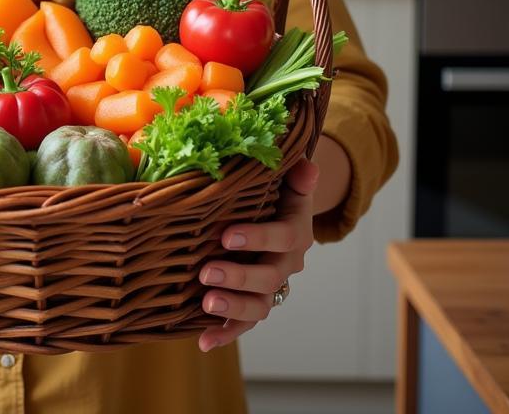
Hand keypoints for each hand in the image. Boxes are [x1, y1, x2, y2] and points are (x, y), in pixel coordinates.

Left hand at [196, 157, 319, 351]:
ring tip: (206, 304)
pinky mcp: (254, 303)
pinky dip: (224, 335)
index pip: (282, 238)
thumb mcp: (289, 183)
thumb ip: (297, 177)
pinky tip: (203, 342)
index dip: (257, 238)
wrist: (282, 220)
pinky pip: (242, 325)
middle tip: (206, 273)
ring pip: (259, 306)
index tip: (227, 236)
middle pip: (269, 278)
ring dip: (232, 309)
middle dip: (238, 278)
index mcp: (295, 234)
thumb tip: (305, 165)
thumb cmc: (278, 196)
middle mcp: (286, 265)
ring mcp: (271, 288)